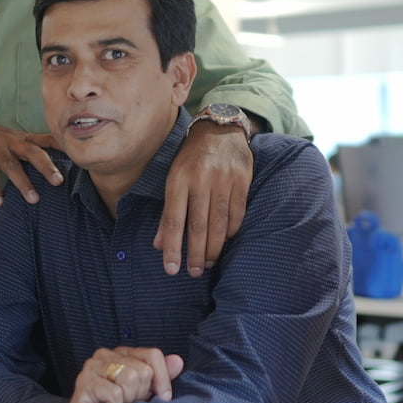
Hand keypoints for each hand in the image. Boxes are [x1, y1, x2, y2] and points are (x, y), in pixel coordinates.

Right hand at [0, 113, 61, 206]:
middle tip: (59, 182)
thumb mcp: (18, 141)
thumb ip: (39, 146)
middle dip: (46, 166)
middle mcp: (11, 140)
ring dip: (22, 182)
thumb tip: (64, 154)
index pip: (47, 141)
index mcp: (23, 139)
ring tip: (33, 199)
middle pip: (32, 152)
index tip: (78, 158)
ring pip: (10, 164)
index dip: (63, 148)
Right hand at [57, 347, 185, 402]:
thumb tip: (177, 361)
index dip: (162, 378)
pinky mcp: (84, 381)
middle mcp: (106, 354)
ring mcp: (93, 365)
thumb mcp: (144, 394)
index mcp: (123, 354)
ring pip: (130, 379)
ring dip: (127, 401)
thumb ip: (160, 377)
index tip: (162, 398)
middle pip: (143, 370)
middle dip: (140, 394)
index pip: (153, 354)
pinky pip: (115, 393)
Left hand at [156, 120, 253, 275]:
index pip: (173, 219)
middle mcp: (201, 179)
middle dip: (194, 253)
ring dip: (214, 247)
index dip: (172, 246)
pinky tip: (225, 243)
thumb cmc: (191, 158)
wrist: (220, 129)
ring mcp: (224, 179)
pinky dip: (230, 231)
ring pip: (218, 222)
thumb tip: (159, 245)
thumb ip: (168, 211)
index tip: (171, 269)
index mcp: (178, 178)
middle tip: (194, 273)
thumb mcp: (173, 178)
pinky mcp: (242, 180)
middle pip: (197, 224)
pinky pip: (237, 213)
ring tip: (208, 264)